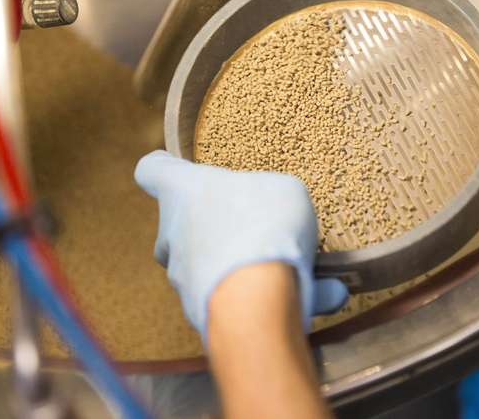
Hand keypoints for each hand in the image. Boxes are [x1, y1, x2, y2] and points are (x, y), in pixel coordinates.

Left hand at [134, 150, 347, 341]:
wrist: (255, 296)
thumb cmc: (264, 224)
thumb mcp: (283, 188)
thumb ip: (271, 195)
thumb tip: (276, 210)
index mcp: (185, 192)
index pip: (153, 171)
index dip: (163, 167)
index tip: (169, 165)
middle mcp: (174, 234)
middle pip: (184, 225)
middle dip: (217, 228)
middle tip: (256, 228)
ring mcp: (184, 278)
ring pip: (215, 268)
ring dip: (252, 267)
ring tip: (300, 267)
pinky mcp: (202, 313)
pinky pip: (242, 300)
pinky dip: (278, 298)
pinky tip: (325, 294)